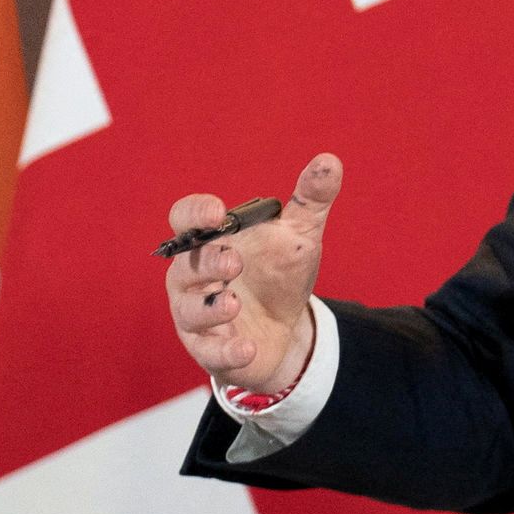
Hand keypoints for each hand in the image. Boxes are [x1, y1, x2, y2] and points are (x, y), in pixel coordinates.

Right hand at [166, 153, 337, 394]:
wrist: (286, 329)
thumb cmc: (279, 273)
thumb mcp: (299, 235)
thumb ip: (310, 199)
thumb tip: (329, 161)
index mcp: (209, 241)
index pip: (184, 219)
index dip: (195, 214)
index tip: (217, 212)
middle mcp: (193, 277)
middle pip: (184, 266)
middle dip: (207, 262)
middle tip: (235, 261)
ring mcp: (196, 315)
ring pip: (189, 311)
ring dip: (210, 307)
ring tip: (234, 303)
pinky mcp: (209, 350)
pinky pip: (210, 353)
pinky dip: (227, 351)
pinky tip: (246, 347)